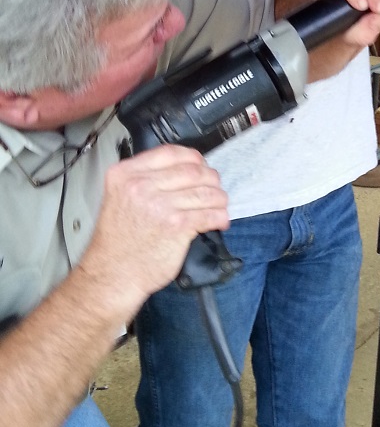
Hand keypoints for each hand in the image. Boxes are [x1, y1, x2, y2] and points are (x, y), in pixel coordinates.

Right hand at [80, 146, 229, 314]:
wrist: (111, 274)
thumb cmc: (116, 241)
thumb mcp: (119, 197)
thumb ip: (144, 179)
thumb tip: (181, 168)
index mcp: (125, 175)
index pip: (171, 152)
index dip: (193, 158)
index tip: (200, 165)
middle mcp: (141, 186)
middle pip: (193, 170)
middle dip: (210, 179)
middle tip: (214, 187)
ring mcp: (160, 205)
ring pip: (205, 191)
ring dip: (219, 198)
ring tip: (219, 204)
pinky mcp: (177, 226)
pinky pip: (210, 214)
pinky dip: (220, 217)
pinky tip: (219, 220)